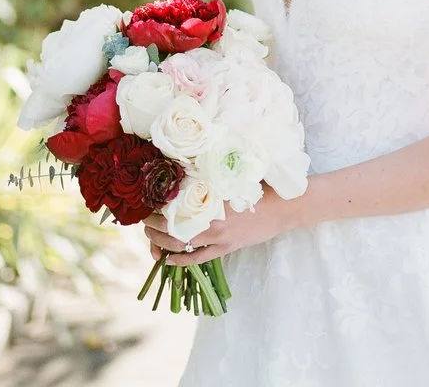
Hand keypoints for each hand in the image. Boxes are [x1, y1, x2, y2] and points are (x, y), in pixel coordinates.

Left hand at [142, 183, 302, 266]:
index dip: (157, 205)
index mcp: (213, 199)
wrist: (286, 207)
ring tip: (149, 237)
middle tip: (142, 220)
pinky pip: (199, 259)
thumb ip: (212, 176)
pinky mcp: (227, 248)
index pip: (176, 205)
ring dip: (161, 242)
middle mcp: (213, 220)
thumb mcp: (235, 176)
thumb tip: (189, 167)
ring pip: (182, 244)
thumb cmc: (262, 186)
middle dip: (153, 225)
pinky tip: (168, 260)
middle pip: (173, 227)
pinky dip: (180, 261)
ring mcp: (220, 238)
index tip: (146, 200)